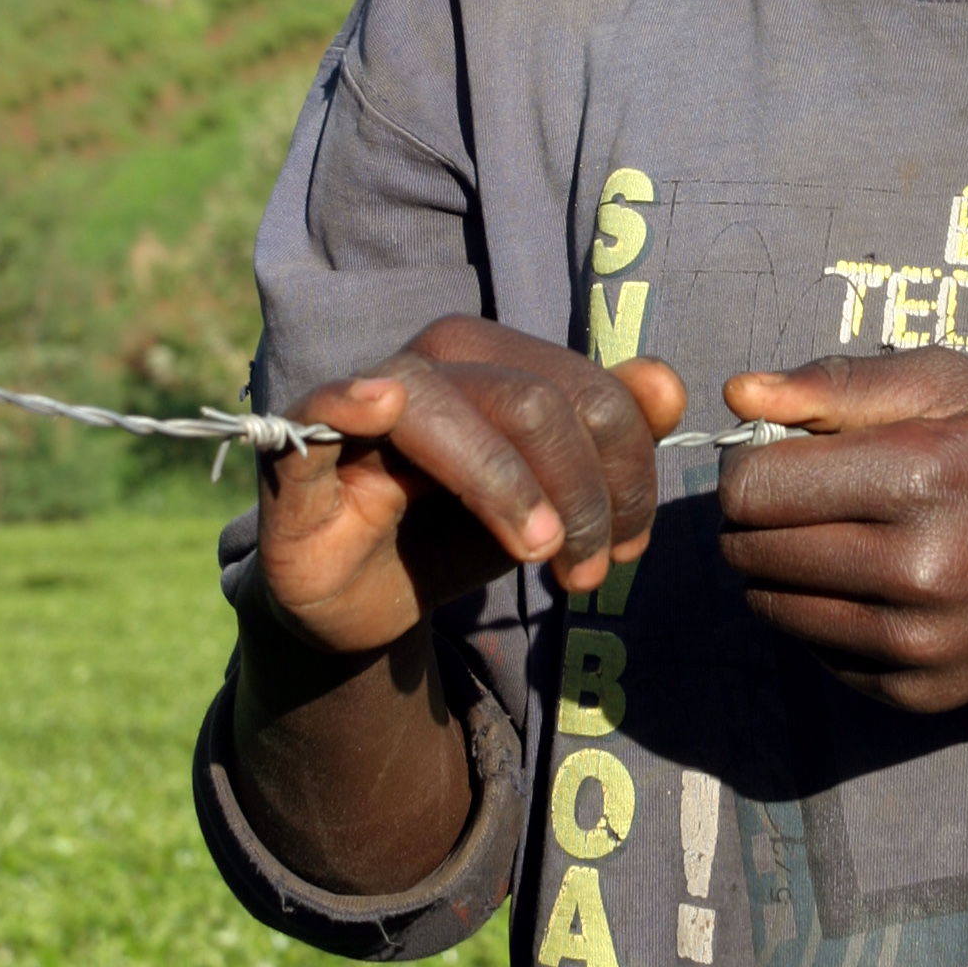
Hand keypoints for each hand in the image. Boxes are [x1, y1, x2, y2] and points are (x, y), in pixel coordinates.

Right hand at [255, 317, 684, 656]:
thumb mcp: (543, 500)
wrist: (358, 603)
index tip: (631, 547)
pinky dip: (351, 397)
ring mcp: (362, 399)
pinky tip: (379, 405)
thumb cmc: (451, 536)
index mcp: (491, 363)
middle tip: (588, 572)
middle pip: (533, 401)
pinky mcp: (301, 449)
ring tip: (538, 555)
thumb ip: (609, 440)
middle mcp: (429, 364)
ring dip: (508, 487)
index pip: (586, 390)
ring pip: (451, 409)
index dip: (627, 470)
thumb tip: (666, 384)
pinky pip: (323, 407)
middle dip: (581, 494)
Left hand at [720, 349, 967, 923]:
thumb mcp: (959, 385)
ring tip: (846, 533)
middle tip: (813, 492)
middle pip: (747, 549)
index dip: (751, 461)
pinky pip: (813, 652)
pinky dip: (824, 615)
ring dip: (780, 566)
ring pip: (768, 606)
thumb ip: (840, 385)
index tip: (786, 451)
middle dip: (756, 515)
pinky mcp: (917, 695)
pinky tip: (882, 584)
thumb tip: (735, 396)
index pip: (751, 485)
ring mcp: (918, 643)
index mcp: (923, 475)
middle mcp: (916, 569)